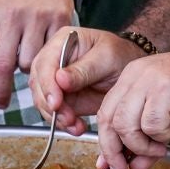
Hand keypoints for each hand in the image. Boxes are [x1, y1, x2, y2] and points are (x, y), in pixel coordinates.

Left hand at [0, 0, 75, 113]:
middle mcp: (11, 16)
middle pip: (3, 66)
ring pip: (29, 63)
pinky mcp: (59, 20)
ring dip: (25, 71)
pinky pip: (51, 54)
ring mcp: (37, 18)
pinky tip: (42, 50)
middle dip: (0, 92)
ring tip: (24, 59)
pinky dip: (45, 60)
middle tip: (0, 104)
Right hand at [28, 26, 145, 133]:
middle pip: (38, 83)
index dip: (47, 84)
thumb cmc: (121, 56)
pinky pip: (54, 112)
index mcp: (62, 42)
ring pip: (42, 100)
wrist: (130, 73)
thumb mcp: (107, 58)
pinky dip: (63, 123)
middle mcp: (53, 60)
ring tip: (75, 125)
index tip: (56, 102)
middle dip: (50, 104)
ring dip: (56, 117)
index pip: (45, 63)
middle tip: (67, 118)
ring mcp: (54, 80)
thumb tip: (59, 79)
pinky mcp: (61, 97)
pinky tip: (76, 127)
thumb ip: (84, 70)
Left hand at [92, 51, 169, 168]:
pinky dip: (161, 135)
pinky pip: (151, 124)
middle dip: (113, 150)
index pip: (105, 113)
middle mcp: (133, 77)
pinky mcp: (162, 90)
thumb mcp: (165, 117)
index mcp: (129, 79)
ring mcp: (146, 82)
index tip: (107, 164)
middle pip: (108, 120)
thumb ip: (147, 141)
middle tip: (124, 168)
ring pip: (125, 124)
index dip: (105, 142)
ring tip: (159, 147)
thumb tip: (134, 167)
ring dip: (140, 145)